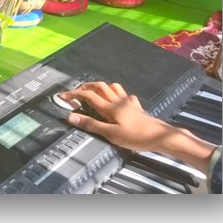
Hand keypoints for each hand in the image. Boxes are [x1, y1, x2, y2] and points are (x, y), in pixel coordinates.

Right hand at [59, 81, 184, 152]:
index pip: (88, 95)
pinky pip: (125, 95)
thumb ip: (91, 125)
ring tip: (94, 91)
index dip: (73, 94)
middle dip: (85, 86)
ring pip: (112, 87)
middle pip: (99, 86)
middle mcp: (118, 101)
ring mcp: (129, 102)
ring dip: (101, 86)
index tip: (61, 96)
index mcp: (109, 107)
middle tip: (75, 92)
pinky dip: (118, 94)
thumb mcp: (111, 134)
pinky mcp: (137, 107)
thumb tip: (71, 117)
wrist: (161, 136)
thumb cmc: (136, 136)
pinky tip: (118, 100)